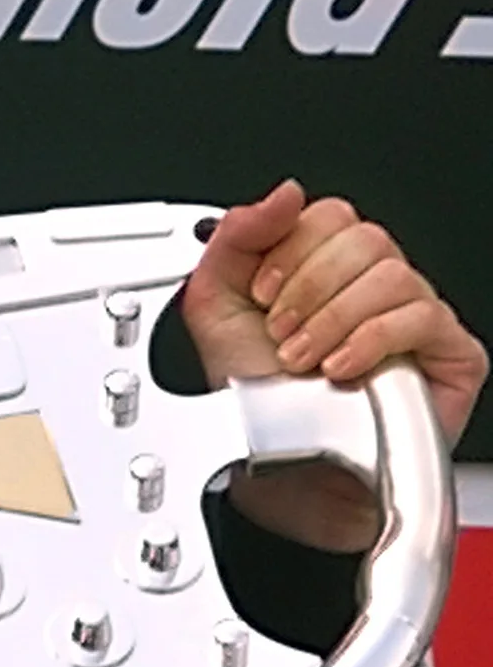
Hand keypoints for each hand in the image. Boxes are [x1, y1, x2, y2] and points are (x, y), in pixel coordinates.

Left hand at [182, 180, 487, 550]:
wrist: (277, 471)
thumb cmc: (254, 401)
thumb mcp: (215, 310)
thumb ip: (233, 241)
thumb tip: (281, 194)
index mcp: (321, 266)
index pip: (325, 214)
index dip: (287, 249)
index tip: (261, 295)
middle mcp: (371, 285)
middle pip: (360, 233)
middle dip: (307, 287)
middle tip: (282, 332)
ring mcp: (413, 316)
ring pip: (389, 270)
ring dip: (332, 319)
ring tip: (306, 359)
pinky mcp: (450, 352)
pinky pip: (422, 315)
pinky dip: (370, 339)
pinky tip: (341, 367)